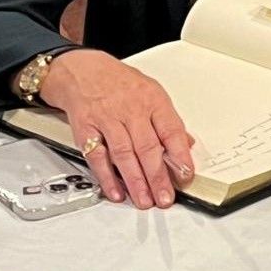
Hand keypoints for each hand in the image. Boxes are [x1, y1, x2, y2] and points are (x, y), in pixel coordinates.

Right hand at [40, 49, 193, 208]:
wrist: (83, 70)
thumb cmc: (119, 83)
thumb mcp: (150, 91)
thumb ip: (167, 120)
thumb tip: (186, 145)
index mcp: (152, 99)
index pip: (171, 129)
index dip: (180, 155)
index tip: (186, 175)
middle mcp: (130, 108)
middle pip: (147, 147)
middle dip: (158, 177)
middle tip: (165, 198)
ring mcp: (107, 118)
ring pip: (124, 154)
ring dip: (136, 182)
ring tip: (145, 200)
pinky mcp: (87, 129)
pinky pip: (98, 156)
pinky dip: (107, 177)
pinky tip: (116, 191)